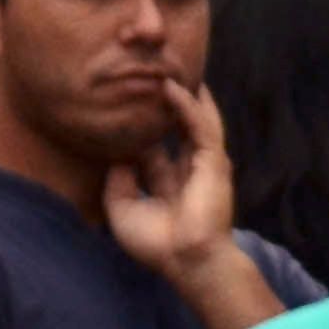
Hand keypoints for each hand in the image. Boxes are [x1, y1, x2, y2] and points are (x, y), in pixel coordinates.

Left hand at [103, 79, 240, 280]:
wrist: (186, 260)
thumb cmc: (156, 244)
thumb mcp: (121, 208)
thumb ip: (117, 180)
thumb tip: (115, 154)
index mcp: (167, 183)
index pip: (153, 146)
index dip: (141, 126)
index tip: (124, 102)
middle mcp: (187, 170)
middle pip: (177, 128)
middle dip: (167, 104)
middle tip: (151, 74)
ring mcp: (203, 165)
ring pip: (194, 121)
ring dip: (183, 96)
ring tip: (166, 68)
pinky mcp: (213, 162)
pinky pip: (200, 126)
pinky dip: (187, 105)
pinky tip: (172, 86)